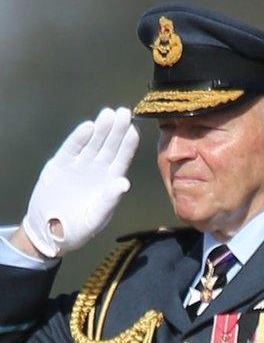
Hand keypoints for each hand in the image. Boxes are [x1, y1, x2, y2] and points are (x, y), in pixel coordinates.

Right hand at [22, 107, 138, 257]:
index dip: (128, 144)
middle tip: (124, 112)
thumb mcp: (96, 218)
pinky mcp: (59, 165)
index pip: (122, 158)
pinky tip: (88, 126)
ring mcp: (79, 165)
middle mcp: (97, 169)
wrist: (49, 231)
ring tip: (108, 114)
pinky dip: (79, 138)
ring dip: (101, 129)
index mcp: (111, 180)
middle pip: (110, 146)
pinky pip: (71, 149)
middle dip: (117, 129)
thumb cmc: (79, 228)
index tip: (134, 129)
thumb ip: (109, 200)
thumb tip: (124, 183)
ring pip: (92, 144)